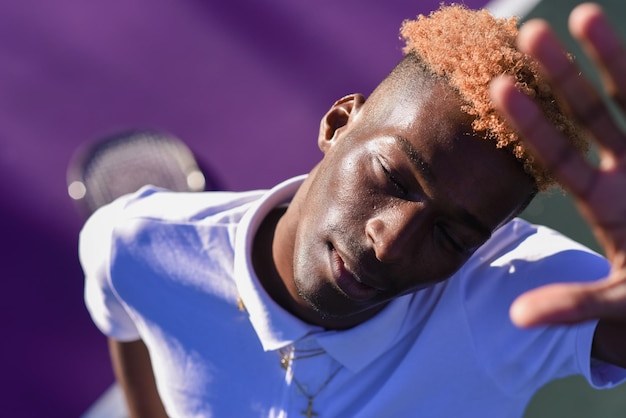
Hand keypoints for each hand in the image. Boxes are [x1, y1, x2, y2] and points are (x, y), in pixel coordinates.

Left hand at [490, 3, 625, 326]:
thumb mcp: (622, 300)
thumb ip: (574, 304)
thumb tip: (516, 320)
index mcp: (605, 200)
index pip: (558, 155)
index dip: (530, 123)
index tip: (497, 88)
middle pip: (589, 115)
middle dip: (562, 76)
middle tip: (528, 33)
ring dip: (613, 59)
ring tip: (584, 14)